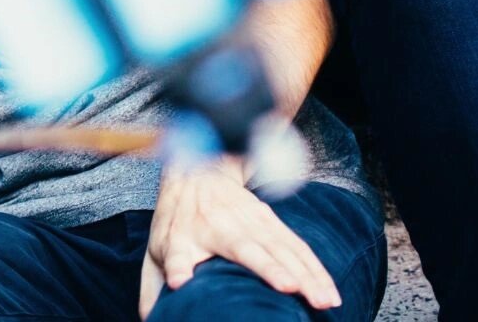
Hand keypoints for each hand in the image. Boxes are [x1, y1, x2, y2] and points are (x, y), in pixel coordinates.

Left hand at [139, 159, 339, 316]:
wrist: (198, 170)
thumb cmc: (177, 218)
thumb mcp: (157, 246)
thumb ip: (153, 285)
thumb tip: (148, 320)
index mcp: (182, 235)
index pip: (177, 253)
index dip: (178, 267)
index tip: (178, 281)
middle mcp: (217, 225)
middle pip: (244, 248)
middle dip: (268, 267)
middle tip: (291, 289)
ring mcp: (248, 220)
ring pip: (280, 247)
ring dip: (305, 274)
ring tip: (323, 302)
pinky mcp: (270, 221)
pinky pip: (296, 247)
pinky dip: (315, 269)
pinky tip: (329, 292)